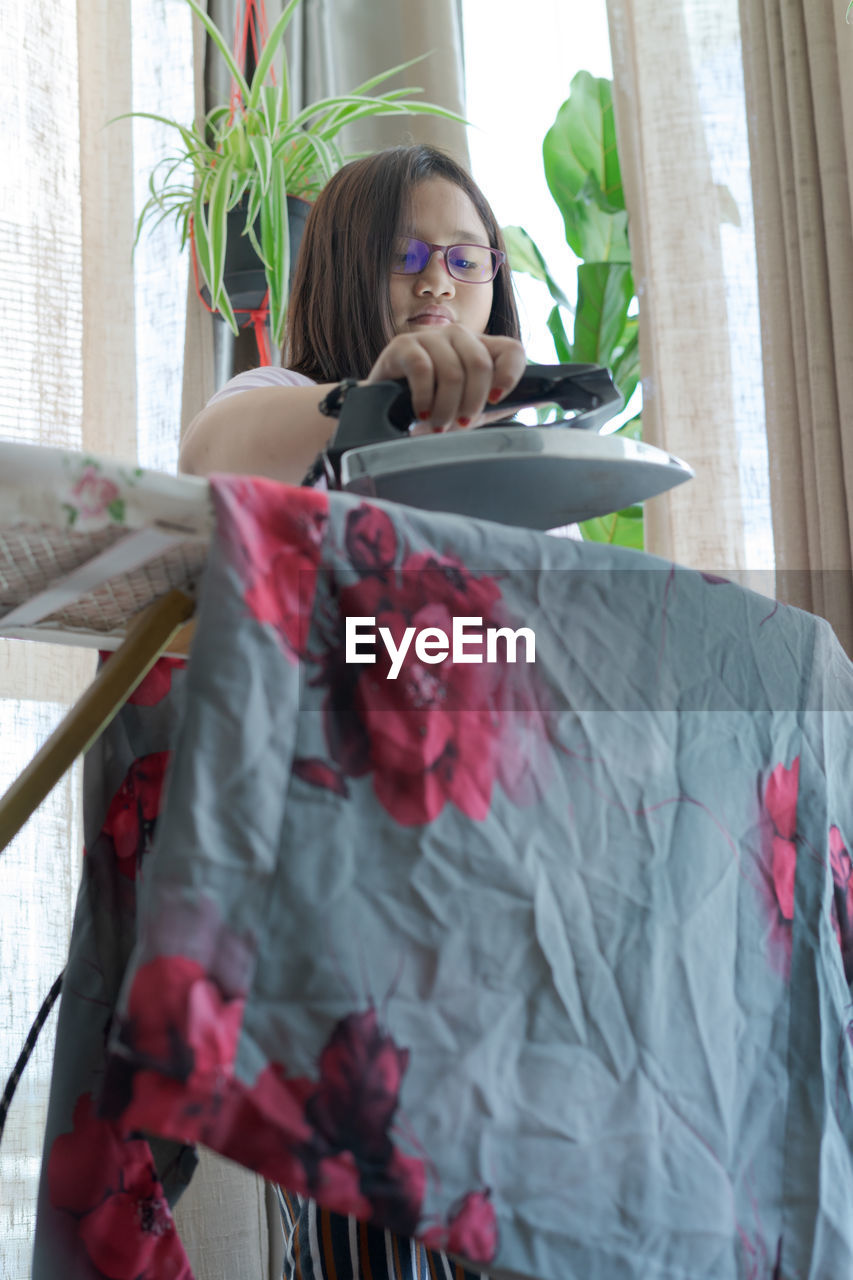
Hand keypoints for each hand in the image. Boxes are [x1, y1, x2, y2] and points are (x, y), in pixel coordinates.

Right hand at [365, 326, 525, 432]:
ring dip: (446, 408)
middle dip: (472, 403)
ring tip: (437, 426)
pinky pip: (422, 370)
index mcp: (481, 348)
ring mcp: (430, 338)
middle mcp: (458, 336)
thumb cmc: (434, 409)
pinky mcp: (402, 346)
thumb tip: (545, 398)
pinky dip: (425, 399)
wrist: (385, 410)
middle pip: (480, 364)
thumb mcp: (472, 409)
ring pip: (452, 371)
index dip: (510, 375)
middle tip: (460, 424)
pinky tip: (421, 413)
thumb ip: (502, 403)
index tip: (497, 399)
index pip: (512, 350)